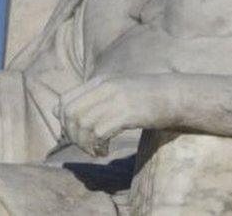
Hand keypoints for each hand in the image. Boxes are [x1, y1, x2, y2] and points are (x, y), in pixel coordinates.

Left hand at [56, 74, 182, 156]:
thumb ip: (88, 98)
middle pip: (70, 113)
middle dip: (72, 135)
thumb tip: (56, 111)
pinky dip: (98, 146)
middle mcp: (105, 87)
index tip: (76, 134)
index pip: (65, 100)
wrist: (175, 96)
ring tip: (96, 151)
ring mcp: (116, 99)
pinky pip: (99, 132)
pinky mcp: (127, 113)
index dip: (64, 122)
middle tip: (85, 146)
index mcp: (101, 81)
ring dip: (85, 144)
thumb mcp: (115, 91)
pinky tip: (105, 151)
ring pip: (83, 124)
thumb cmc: (145, 97)